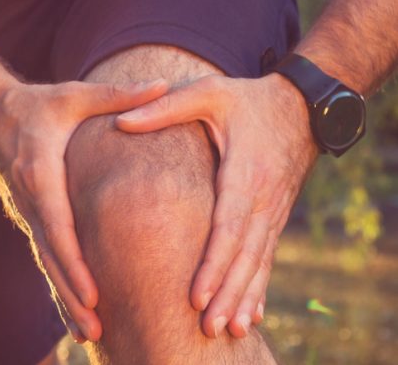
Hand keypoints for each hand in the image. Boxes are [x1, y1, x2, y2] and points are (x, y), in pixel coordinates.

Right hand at [0, 78, 168, 341]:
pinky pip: (46, 257)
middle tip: (96, 331)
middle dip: (72, 295)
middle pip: (51, 256)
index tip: (93, 292)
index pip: (58, 225)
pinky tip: (77, 312)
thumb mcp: (75, 95)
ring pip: (47, 264)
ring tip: (90, 335)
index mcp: (41, 173)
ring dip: (65, 300)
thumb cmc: (37, 105)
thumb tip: (164, 84)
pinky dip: (60, 286)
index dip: (74, 262)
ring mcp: (27, 213)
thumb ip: (118, 95)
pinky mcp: (30, 219)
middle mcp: (30, 200)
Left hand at [115, 73, 317, 337]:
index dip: (213, 263)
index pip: (228, 227)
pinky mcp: (274, 217)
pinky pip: (266, 258)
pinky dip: (259, 288)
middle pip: (244, 255)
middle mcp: (264, 199)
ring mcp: (273, 211)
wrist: (302, 106)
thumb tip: (120, 122)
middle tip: (208, 327)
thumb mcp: (208, 93)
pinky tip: (251, 315)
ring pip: (258, 262)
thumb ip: (165, 107)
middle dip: (226, 293)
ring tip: (229, 330)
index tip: (196, 294)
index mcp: (245, 173)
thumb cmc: (248, 99)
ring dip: (244, 297)